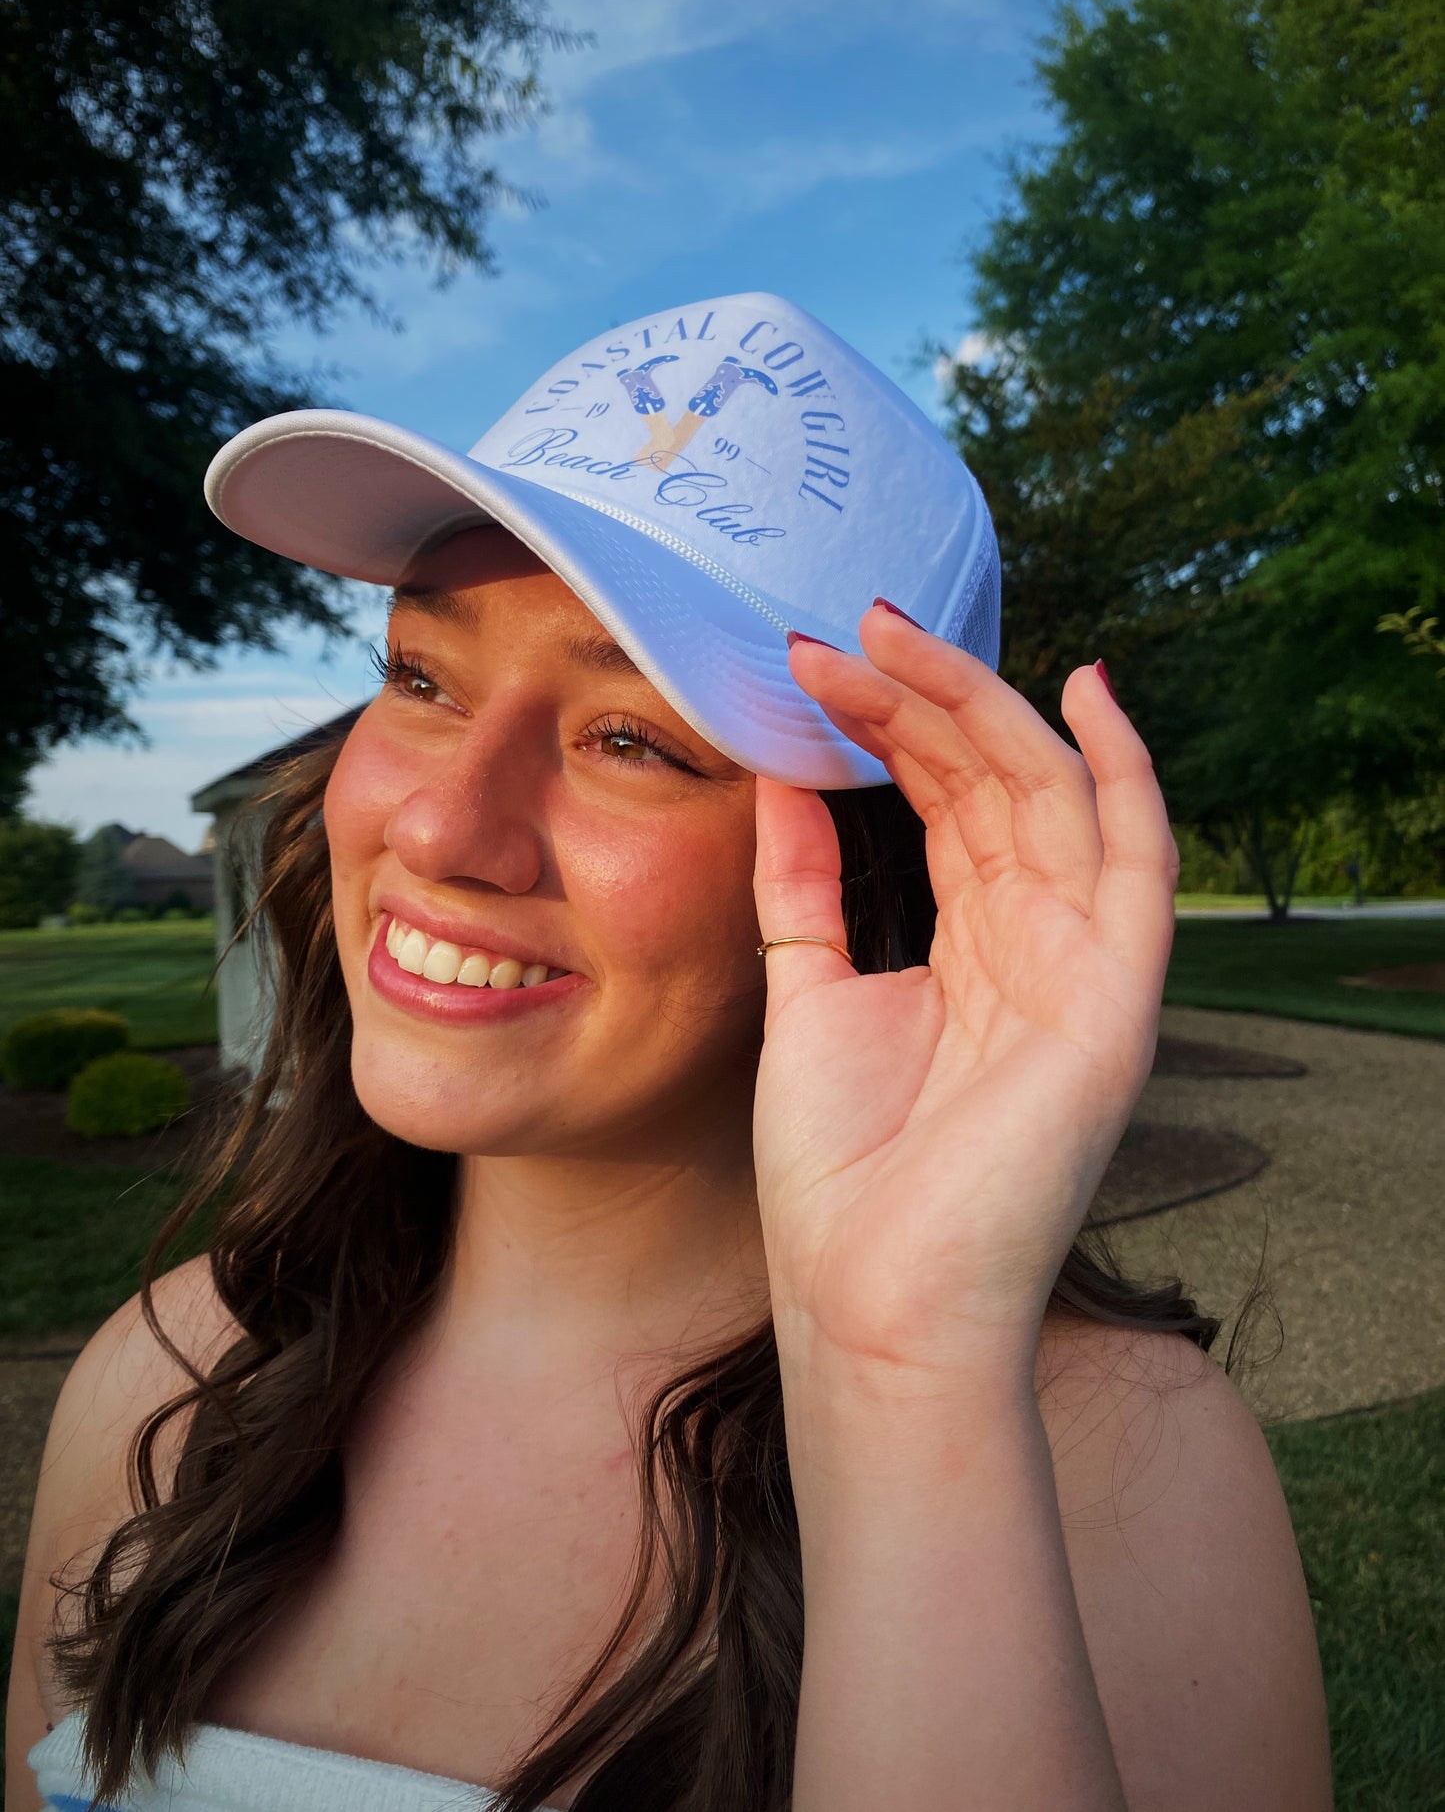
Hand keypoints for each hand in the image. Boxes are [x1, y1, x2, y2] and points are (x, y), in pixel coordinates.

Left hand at [751, 605, 1176, 1382]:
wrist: (869, 1294)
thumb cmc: (841, 1169)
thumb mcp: (808, 991)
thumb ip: (805, 887)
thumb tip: (784, 779)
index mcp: (972, 944)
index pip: (948, 801)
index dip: (891, 724)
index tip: (814, 664)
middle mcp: (1037, 941)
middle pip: (994, 781)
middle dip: (921, 698)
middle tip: (842, 630)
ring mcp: (1081, 964)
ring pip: (1050, 794)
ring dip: (977, 707)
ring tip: (893, 637)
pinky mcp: (1117, 997)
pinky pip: (1139, 861)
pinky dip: (1126, 771)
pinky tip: (1087, 689)